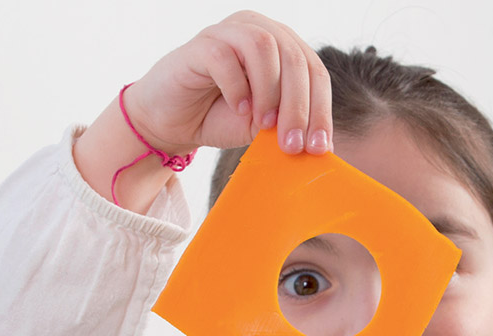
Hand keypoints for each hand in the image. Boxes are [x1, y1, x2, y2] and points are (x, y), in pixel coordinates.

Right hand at [123, 10, 331, 155]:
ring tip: (263, 123)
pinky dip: (237, 86)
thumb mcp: (263, 125)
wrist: (171, 121)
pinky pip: (225, 56)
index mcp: (283, 47)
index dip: (321, 110)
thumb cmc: (220, 117)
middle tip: (292, 144)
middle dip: (299, 106)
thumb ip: (288, 123)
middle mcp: (259, 30)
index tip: (319, 147)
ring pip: (264, 47)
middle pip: (294, 57)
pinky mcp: (201, 44)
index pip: (314, 71)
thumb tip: (318, 143)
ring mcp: (229, 32)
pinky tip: (238, 108)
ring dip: (270, 91)